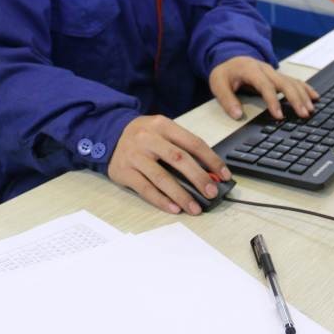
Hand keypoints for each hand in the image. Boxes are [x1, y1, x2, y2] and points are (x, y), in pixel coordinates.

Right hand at [107, 115, 230, 215]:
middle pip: (178, 159)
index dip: (211, 160)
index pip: (193, 143)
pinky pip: (145, 188)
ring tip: (195, 208)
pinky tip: (174, 208)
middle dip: (199, 178)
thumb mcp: (162, 131)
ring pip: (162, 177)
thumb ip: (181, 146)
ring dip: (181, 194)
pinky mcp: (124, 171)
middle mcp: (148, 138)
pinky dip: (161, 200)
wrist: (108, 134)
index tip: (224, 175)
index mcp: (163, 125)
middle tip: (212, 193)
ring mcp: (135, 155)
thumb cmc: (143, 135)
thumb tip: (208, 172)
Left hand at [209, 56, 318, 120]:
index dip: (273, 101)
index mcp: (251, 69)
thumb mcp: (218, 84)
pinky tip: (315, 96)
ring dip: (303, 95)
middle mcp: (265, 69)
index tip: (279, 115)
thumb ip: (227, 99)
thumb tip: (237, 115)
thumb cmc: (225, 73)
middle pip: (284, 82)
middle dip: (295, 98)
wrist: (228, 58)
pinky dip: (305, 88)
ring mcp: (273, 71)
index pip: (265, 85)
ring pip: (292, 81)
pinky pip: (294, 80)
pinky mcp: (277, 76)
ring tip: (310, 110)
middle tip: (303, 114)